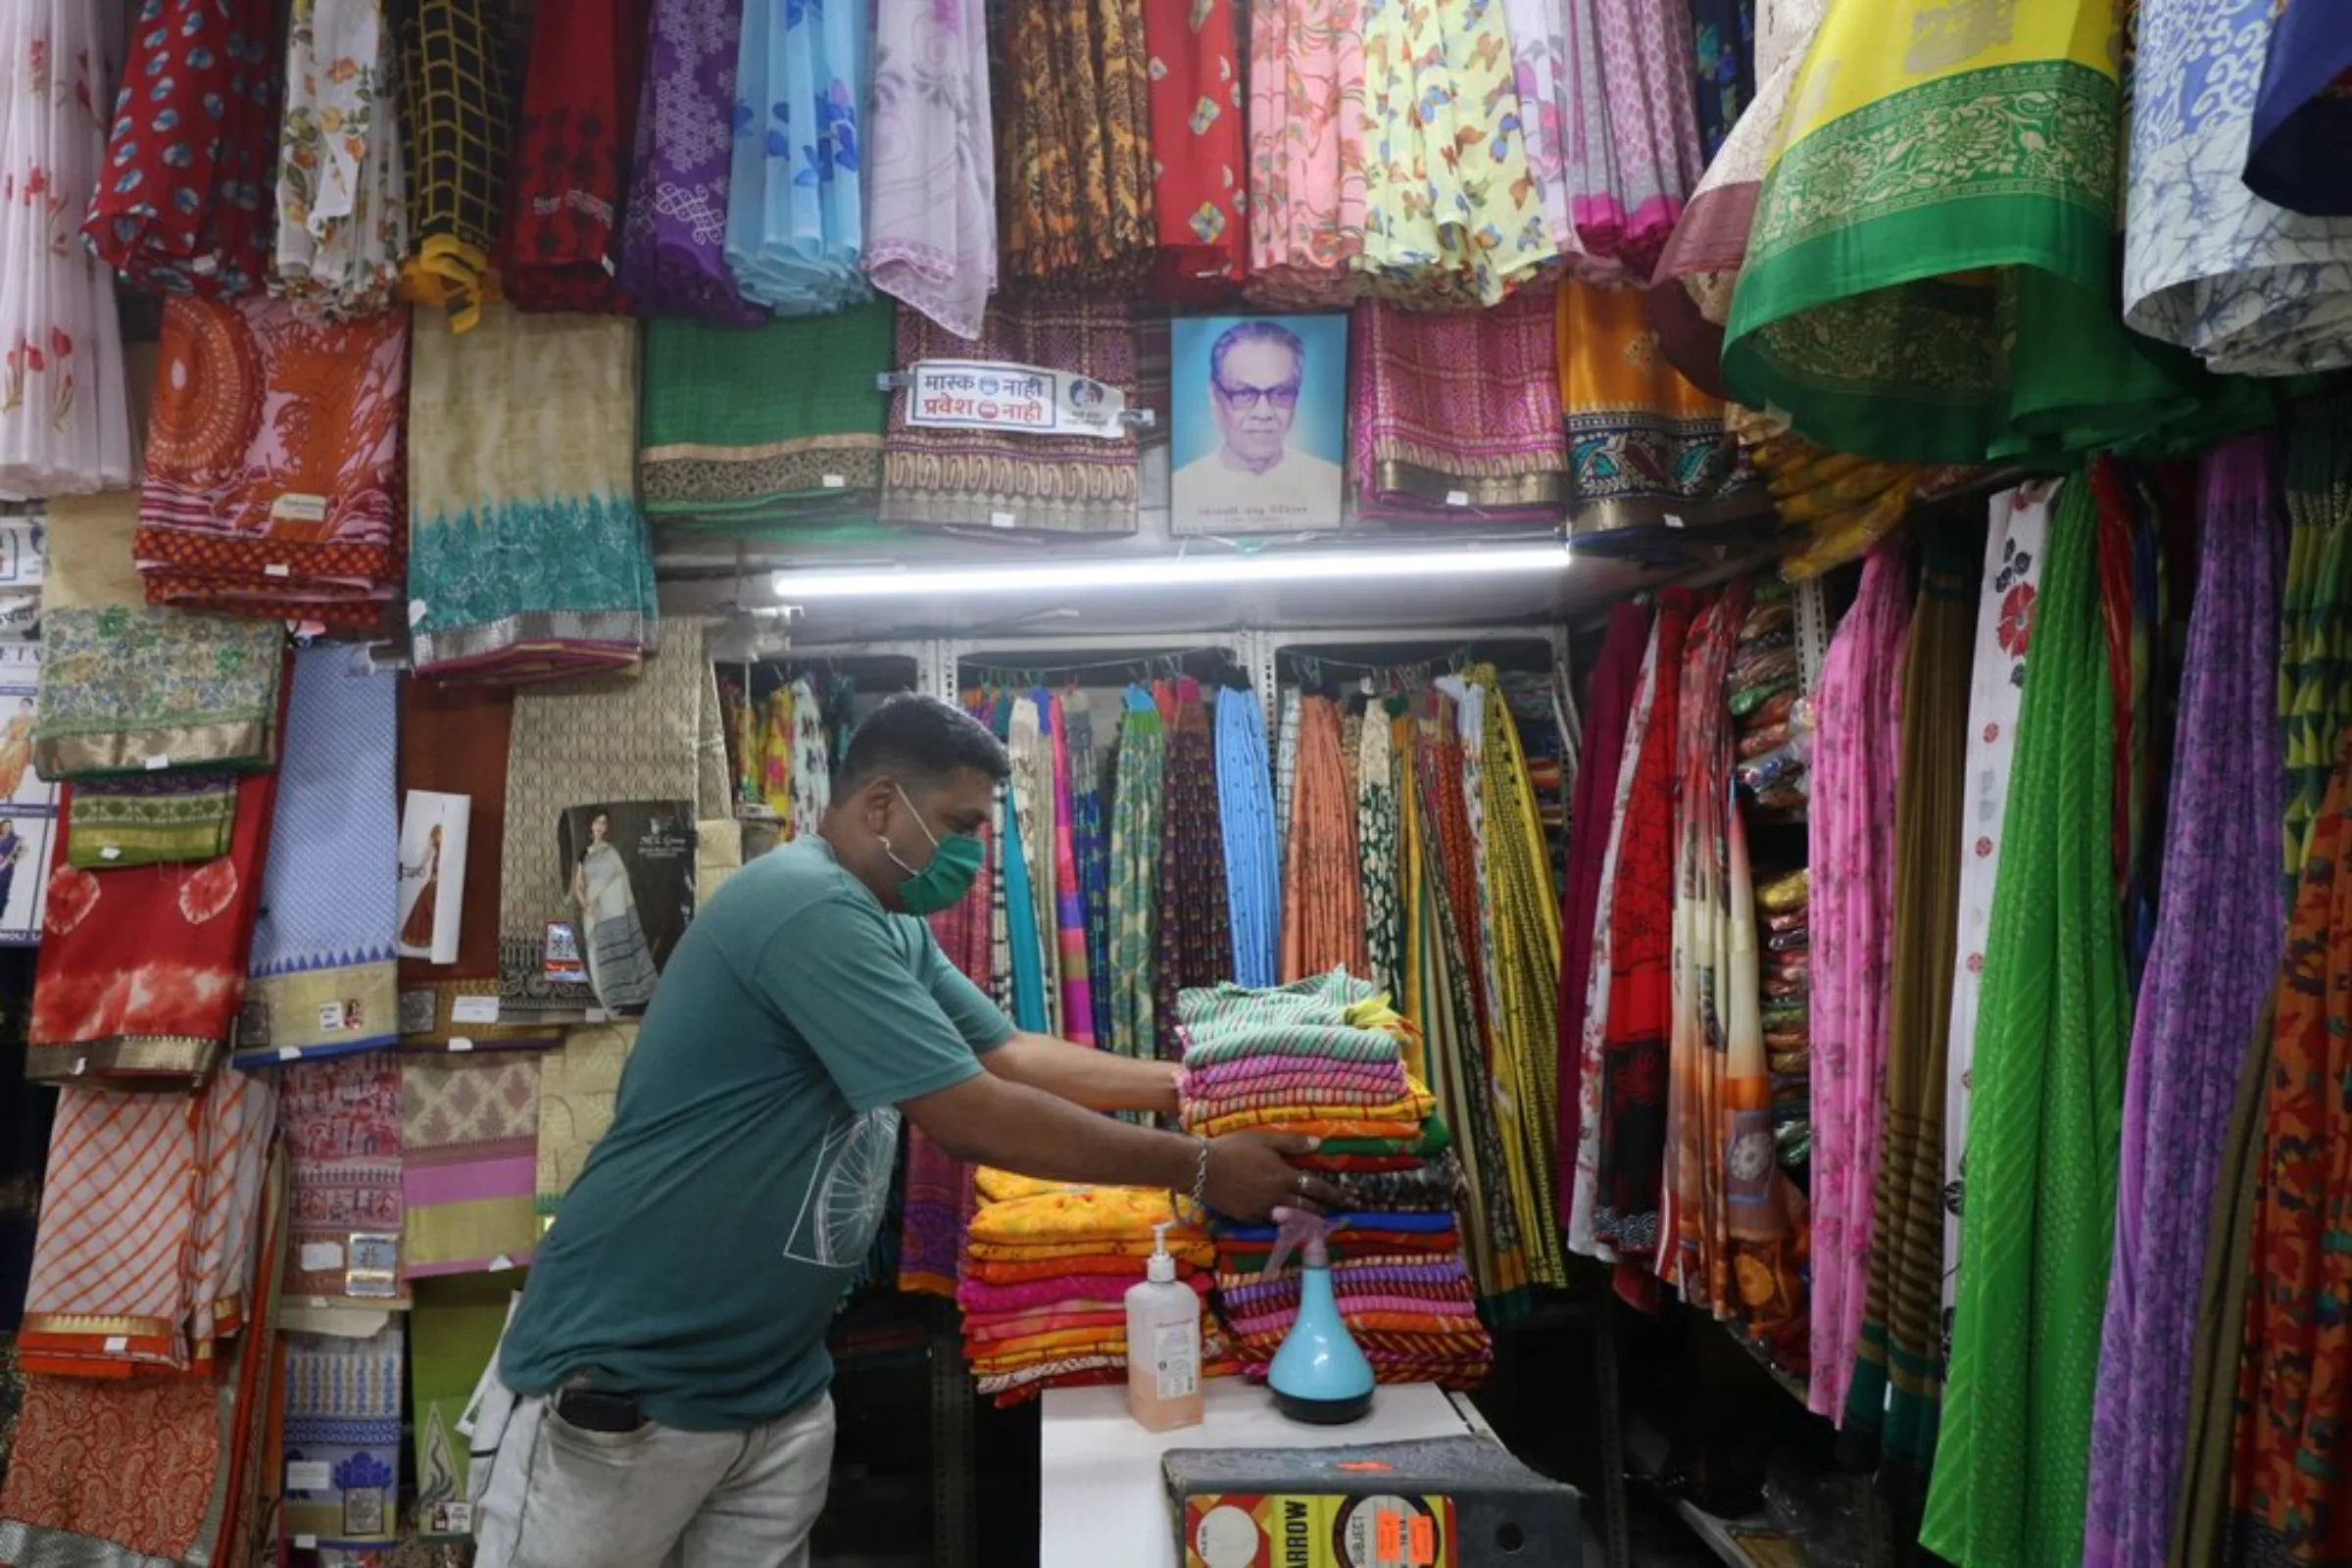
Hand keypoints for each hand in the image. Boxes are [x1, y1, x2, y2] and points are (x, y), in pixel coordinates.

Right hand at [1201, 1132, 1347, 1222]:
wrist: (1200, 1169)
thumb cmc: (1232, 1148)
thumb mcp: (1263, 1139)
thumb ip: (1292, 1143)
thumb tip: (1319, 1144)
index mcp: (1283, 1176)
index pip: (1316, 1187)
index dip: (1334, 1194)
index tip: (1349, 1200)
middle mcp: (1277, 1196)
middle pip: (1307, 1208)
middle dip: (1325, 1212)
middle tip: (1339, 1216)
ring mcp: (1262, 1210)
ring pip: (1292, 1219)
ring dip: (1308, 1222)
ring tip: (1319, 1224)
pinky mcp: (1248, 1218)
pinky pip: (1271, 1223)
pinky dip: (1283, 1225)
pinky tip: (1289, 1226)